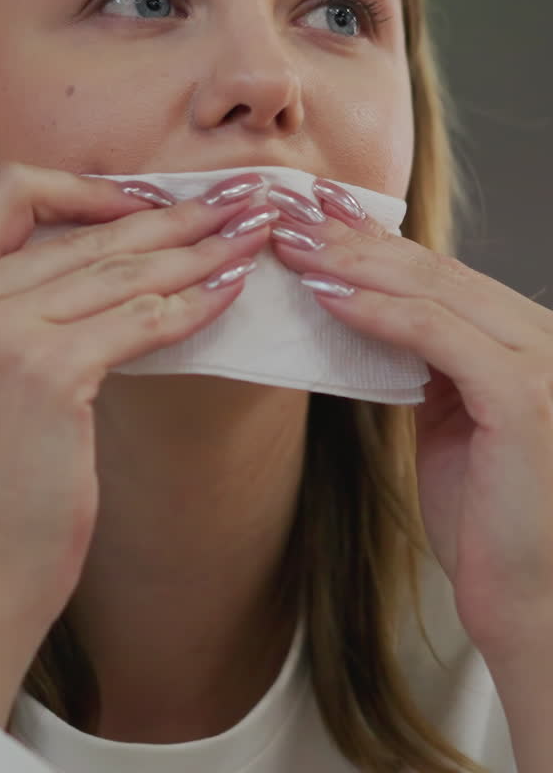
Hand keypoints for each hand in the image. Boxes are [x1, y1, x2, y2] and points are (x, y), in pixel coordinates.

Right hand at [0, 163, 272, 636]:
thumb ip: (15, 306)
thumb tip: (110, 252)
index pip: (10, 194)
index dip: (85, 190)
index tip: (148, 201)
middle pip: (85, 232)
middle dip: (173, 213)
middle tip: (235, 198)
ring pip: (122, 268)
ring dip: (199, 248)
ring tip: (250, 235)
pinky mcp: (46, 372)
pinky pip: (141, 319)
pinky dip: (194, 303)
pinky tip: (231, 292)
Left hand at [268, 177, 552, 665]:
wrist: (532, 602)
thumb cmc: (489, 521)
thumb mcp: (453, 421)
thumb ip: (427, 364)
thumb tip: (365, 315)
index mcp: (528, 340)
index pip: (443, 274)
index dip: (376, 243)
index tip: (318, 219)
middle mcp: (542, 337)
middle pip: (436, 269)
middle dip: (356, 239)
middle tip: (292, 216)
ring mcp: (541, 360)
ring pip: (434, 289)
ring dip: (352, 263)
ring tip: (295, 246)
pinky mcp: (522, 393)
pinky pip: (435, 332)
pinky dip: (375, 310)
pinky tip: (326, 296)